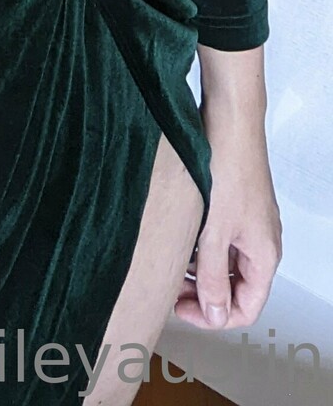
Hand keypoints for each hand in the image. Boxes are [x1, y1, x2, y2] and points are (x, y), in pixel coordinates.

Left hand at [172, 91, 281, 331]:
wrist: (229, 120)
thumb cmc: (229, 166)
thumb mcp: (214, 231)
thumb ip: (212, 276)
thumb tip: (214, 313)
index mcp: (264, 254)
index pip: (246, 308)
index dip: (214, 316)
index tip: (183, 308)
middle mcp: (260, 241)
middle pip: (235, 287)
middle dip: (203, 293)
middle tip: (172, 289)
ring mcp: (248, 222)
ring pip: (225, 262)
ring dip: (199, 269)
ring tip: (172, 263)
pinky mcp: (234, 205)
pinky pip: (219, 239)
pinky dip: (200, 246)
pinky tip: (179, 238)